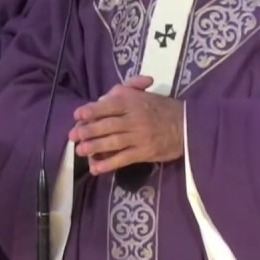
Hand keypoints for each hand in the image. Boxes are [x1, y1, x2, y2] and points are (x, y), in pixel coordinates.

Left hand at [68, 75, 183, 175]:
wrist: (187, 126)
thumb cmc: (163, 108)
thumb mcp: (145, 94)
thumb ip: (126, 90)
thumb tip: (105, 97)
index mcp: (134, 102)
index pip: (108, 106)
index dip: (91, 110)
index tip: (77, 115)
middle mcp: (135, 119)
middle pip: (107, 125)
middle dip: (88, 131)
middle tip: (73, 136)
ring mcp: (139, 137)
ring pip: (112, 142)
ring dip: (94, 147)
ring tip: (80, 151)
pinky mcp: (144, 153)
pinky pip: (123, 159)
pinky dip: (108, 164)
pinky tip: (95, 169)